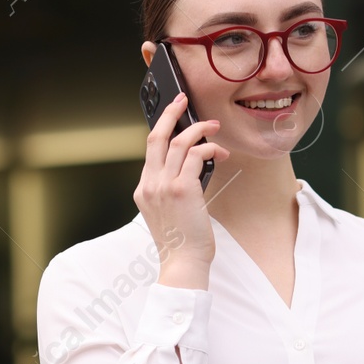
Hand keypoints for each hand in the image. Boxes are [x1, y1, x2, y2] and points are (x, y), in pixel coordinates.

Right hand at [134, 92, 228, 286]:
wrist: (183, 263)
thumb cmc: (182, 242)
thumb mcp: (169, 212)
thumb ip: (172, 189)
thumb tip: (192, 165)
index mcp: (143, 190)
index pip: (150, 150)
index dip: (162, 128)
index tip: (173, 115)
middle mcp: (149, 185)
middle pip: (155, 137)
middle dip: (170, 113)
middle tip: (183, 99)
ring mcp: (163, 186)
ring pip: (178, 141)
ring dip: (198, 129)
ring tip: (213, 127)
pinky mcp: (182, 189)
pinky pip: (195, 155)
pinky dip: (209, 148)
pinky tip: (220, 153)